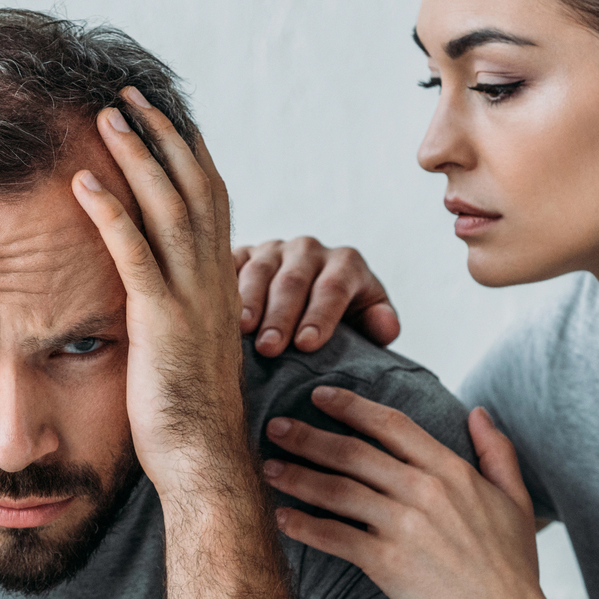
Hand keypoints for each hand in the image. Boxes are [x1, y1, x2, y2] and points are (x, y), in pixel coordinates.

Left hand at [71, 88, 248, 499]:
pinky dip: (110, 213)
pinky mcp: (161, 321)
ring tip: (106, 114)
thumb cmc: (186, 413)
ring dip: (136, 155)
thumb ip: (173, 306)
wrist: (204, 459)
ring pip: (168, 206)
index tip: (159, 113)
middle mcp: (213, 279)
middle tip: (127, 93)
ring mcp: (191, 297)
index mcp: (220, 281)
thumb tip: (149, 289)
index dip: (186, 150)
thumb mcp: (184, 345)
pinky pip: (135, 253)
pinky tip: (83, 182)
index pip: (209, 196)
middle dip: (160, 134)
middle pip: (192, 184)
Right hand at [233, 238, 400, 356]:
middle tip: (270, 349)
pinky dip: (221, 285)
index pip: (333, 287)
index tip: (307, 345)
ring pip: (259, 271)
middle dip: (281, 316)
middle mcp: (308, 250)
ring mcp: (272, 249)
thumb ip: (380, 324)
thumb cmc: (343, 318)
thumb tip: (384, 327)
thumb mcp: (368, 318)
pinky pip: (229, 264)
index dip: (321, 315)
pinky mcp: (242, 254)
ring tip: (242, 331)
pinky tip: (214, 308)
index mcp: (345, 263)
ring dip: (249, 302)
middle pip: (292, 281)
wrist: (310, 298)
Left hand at [260, 389, 551, 598]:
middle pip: (353, 452)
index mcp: (452, 471)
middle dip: (308, 436)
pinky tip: (281, 519)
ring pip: (337, 490)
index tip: (320, 396)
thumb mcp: (516, 500)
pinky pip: (335, 537)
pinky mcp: (387, 563)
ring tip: (268, 469)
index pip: (392, 425)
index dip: (351, 406)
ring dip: (297, 476)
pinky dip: (304, 526)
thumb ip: (497, 451)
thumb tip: (477, 411)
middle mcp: (424, 491)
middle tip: (275, 427)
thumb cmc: (512, 569)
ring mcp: (403, 526)